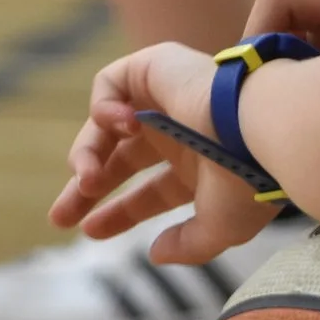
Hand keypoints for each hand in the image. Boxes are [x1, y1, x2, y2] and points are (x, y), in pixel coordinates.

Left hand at [50, 43, 279, 267]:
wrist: (260, 126)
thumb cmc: (248, 178)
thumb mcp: (221, 229)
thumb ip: (189, 246)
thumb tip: (155, 254)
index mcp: (200, 170)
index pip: (149, 193)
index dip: (117, 213)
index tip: (88, 231)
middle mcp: (182, 134)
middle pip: (119, 160)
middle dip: (85, 187)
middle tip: (59, 217)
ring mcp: (168, 99)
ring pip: (106, 126)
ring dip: (88, 155)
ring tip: (90, 179)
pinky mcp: (157, 66)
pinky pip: (109, 83)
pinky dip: (102, 106)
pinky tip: (121, 127)